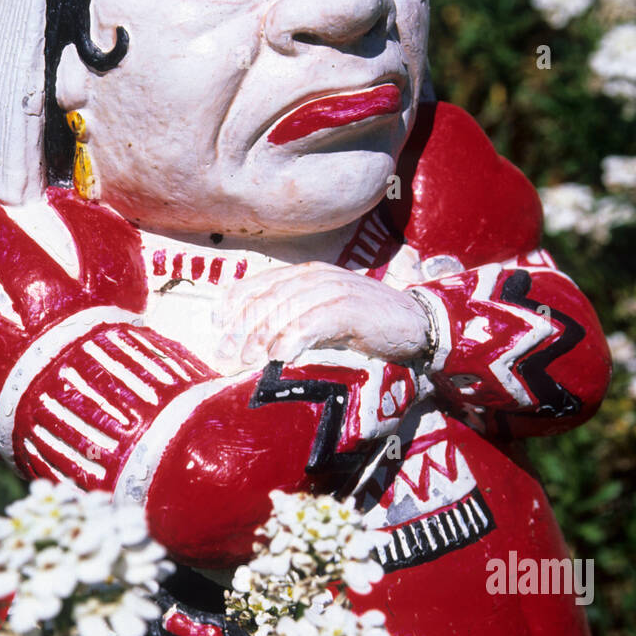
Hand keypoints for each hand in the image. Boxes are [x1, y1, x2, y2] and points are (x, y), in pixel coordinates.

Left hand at [217, 262, 430, 368]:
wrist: (417, 324)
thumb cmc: (369, 326)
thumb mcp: (327, 317)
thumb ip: (298, 320)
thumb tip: (262, 345)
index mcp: (307, 275)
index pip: (260, 283)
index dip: (234, 303)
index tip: (217, 325)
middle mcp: (317, 277)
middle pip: (268, 298)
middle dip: (242, 327)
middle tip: (226, 354)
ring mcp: (334, 289)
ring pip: (286, 309)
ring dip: (262, 337)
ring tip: (248, 361)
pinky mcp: (351, 308)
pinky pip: (313, 322)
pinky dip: (293, 339)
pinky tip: (279, 358)